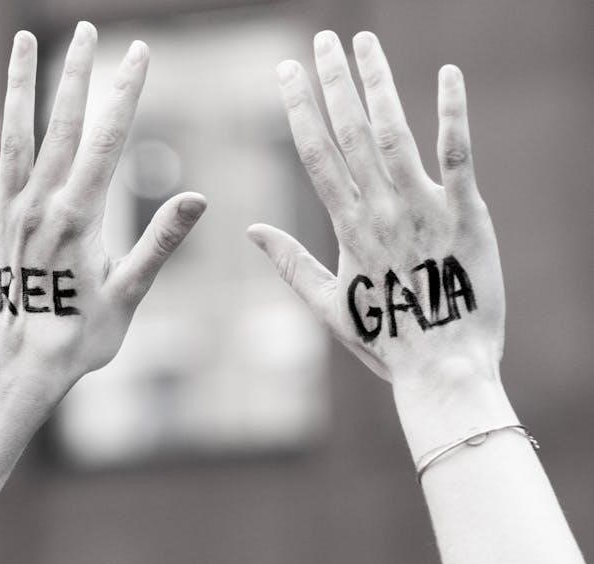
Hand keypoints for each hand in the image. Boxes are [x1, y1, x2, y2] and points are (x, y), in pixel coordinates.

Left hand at [0, 23, 205, 394]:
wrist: (20, 365)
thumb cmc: (80, 336)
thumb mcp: (129, 293)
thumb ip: (160, 241)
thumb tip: (197, 199)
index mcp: (78, 217)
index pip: (106, 140)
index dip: (125, 93)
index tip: (139, 52)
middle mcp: (39, 204)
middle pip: (60, 124)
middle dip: (76, 73)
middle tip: (88, 30)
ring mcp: (7, 210)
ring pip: (15, 133)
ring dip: (20, 83)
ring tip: (26, 38)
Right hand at [248, 30, 502, 386]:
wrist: (443, 368)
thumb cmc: (386, 340)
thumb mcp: (327, 304)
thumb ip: (289, 262)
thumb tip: (250, 229)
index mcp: (347, 228)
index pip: (316, 155)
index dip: (300, 109)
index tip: (286, 71)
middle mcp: (380, 210)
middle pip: (350, 134)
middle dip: (333, 82)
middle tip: (321, 39)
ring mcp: (424, 209)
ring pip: (393, 134)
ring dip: (378, 84)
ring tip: (363, 41)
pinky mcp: (468, 213)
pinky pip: (458, 155)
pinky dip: (453, 113)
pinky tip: (448, 73)